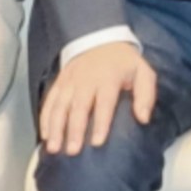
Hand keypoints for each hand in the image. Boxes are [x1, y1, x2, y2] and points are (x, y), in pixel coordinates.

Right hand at [39, 36, 163, 150]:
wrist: (100, 39)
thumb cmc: (123, 63)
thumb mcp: (143, 72)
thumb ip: (146, 95)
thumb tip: (144, 118)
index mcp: (108, 78)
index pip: (104, 103)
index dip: (101, 123)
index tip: (97, 143)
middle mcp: (86, 80)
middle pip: (78, 107)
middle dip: (74, 130)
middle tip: (72, 151)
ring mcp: (70, 81)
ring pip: (60, 106)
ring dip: (55, 127)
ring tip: (53, 148)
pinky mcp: (60, 82)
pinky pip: (49, 101)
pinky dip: (45, 118)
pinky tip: (44, 135)